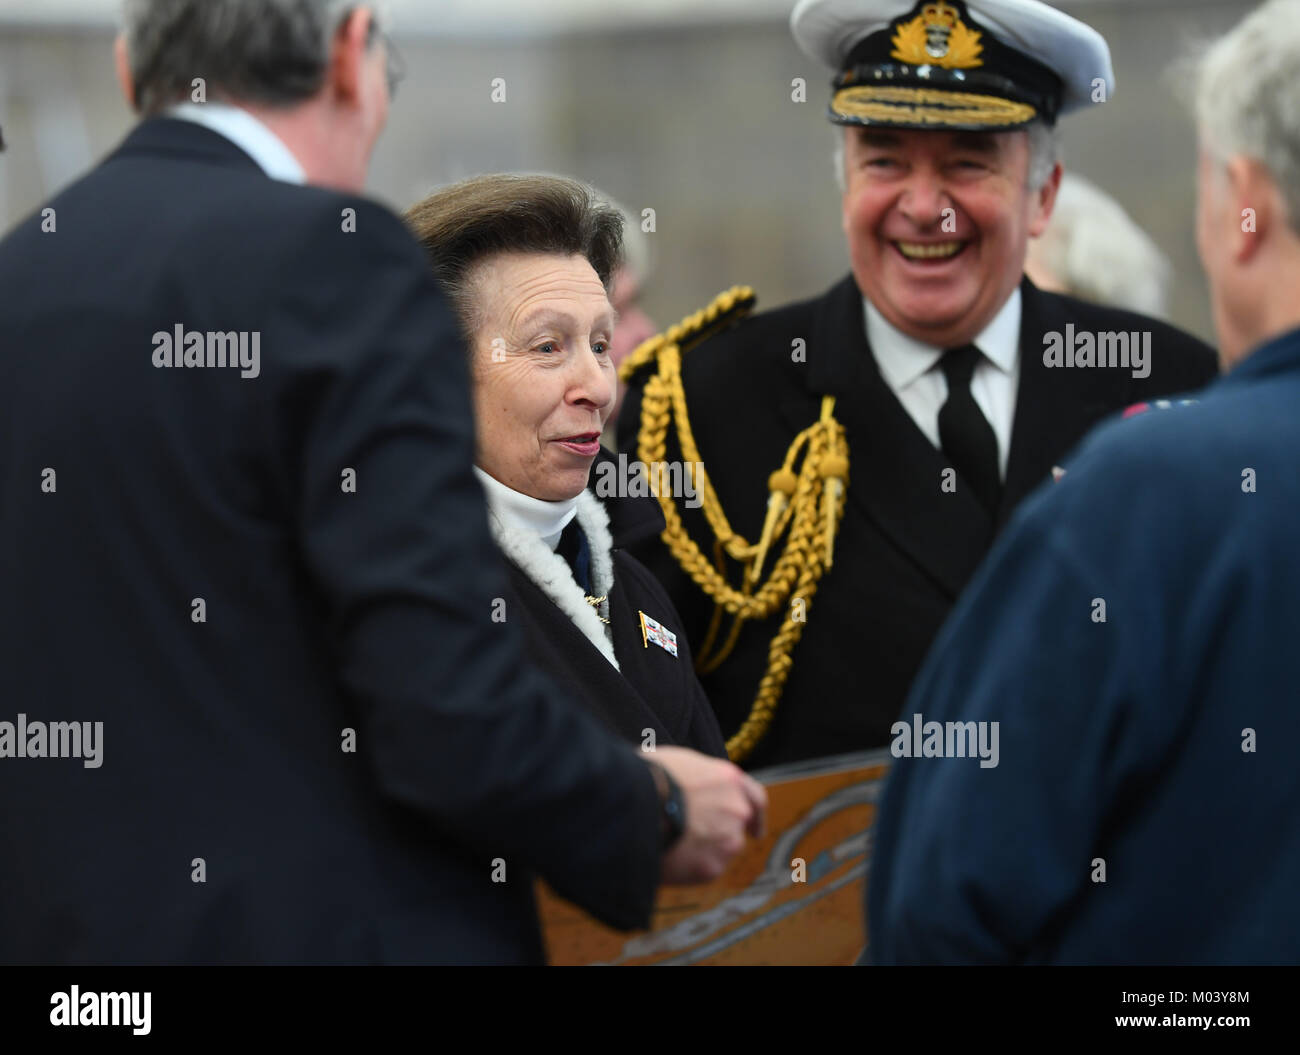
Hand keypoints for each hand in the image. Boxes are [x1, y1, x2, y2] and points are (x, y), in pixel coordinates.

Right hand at [652, 746, 766, 883]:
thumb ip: (701, 780)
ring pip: (721, 851)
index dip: (756, 816)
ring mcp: (727, 840)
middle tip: (695, 838)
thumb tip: (696, 789)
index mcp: (729, 780)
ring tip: (672, 844)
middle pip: (737, 828)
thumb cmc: (648, 777)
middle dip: (721, 834)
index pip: (755, 798)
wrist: (634, 806)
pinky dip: (690, 868)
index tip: (755, 830)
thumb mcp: (680, 763)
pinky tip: (669, 856)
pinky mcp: (711, 867)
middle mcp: (737, 810)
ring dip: (703, 851)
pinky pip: (703, 870)